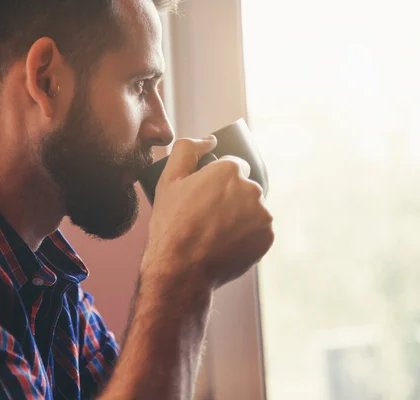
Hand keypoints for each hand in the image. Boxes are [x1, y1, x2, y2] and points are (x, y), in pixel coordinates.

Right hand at [143, 136, 273, 289]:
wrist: (181, 269)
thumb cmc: (171, 225)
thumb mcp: (169, 180)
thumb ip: (187, 149)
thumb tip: (209, 140)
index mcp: (229, 170)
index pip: (231, 167)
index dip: (215, 182)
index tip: (203, 198)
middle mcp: (251, 188)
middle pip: (243, 188)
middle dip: (229, 199)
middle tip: (206, 218)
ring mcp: (262, 214)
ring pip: (252, 209)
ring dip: (239, 217)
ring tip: (214, 234)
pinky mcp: (267, 237)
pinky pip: (258, 231)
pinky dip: (245, 236)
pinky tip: (225, 245)